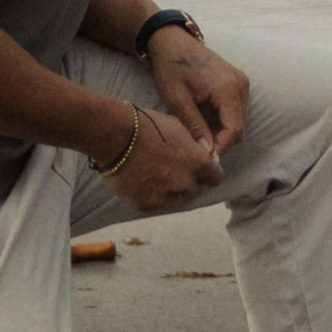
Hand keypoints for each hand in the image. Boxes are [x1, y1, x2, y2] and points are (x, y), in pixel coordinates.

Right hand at [100, 102, 223, 213]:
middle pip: (194, 188)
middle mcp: (186, 185)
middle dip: (187, 179)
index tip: (199, 168)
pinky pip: (155, 202)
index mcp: (198, 164)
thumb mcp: (178, 128)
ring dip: (170, 189)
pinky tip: (140, 179)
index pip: (216, 178)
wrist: (116, 137)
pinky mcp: (146, 206)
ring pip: (175, 198)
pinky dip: (150, 194)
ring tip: (153, 173)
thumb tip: (198, 152)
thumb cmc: (148, 125)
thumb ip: (192, 146)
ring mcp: (166, 198)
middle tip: (170, 167)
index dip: (208, 172)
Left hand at [149, 28, 250, 157]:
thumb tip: (206, 152)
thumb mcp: (177, 99)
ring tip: (199, 132)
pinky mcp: (238, 82)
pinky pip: (237, 110)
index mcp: (228, 88)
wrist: (172, 41)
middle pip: (240, 128)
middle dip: (221, 141)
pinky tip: (205, 121)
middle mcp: (241, 85)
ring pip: (240, 121)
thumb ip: (194, 125)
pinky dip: (224, 121)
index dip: (221, 147)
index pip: (235, 130)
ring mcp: (242, 82)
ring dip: (223, 132)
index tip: (202, 155)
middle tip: (198, 145)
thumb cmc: (171, 67)